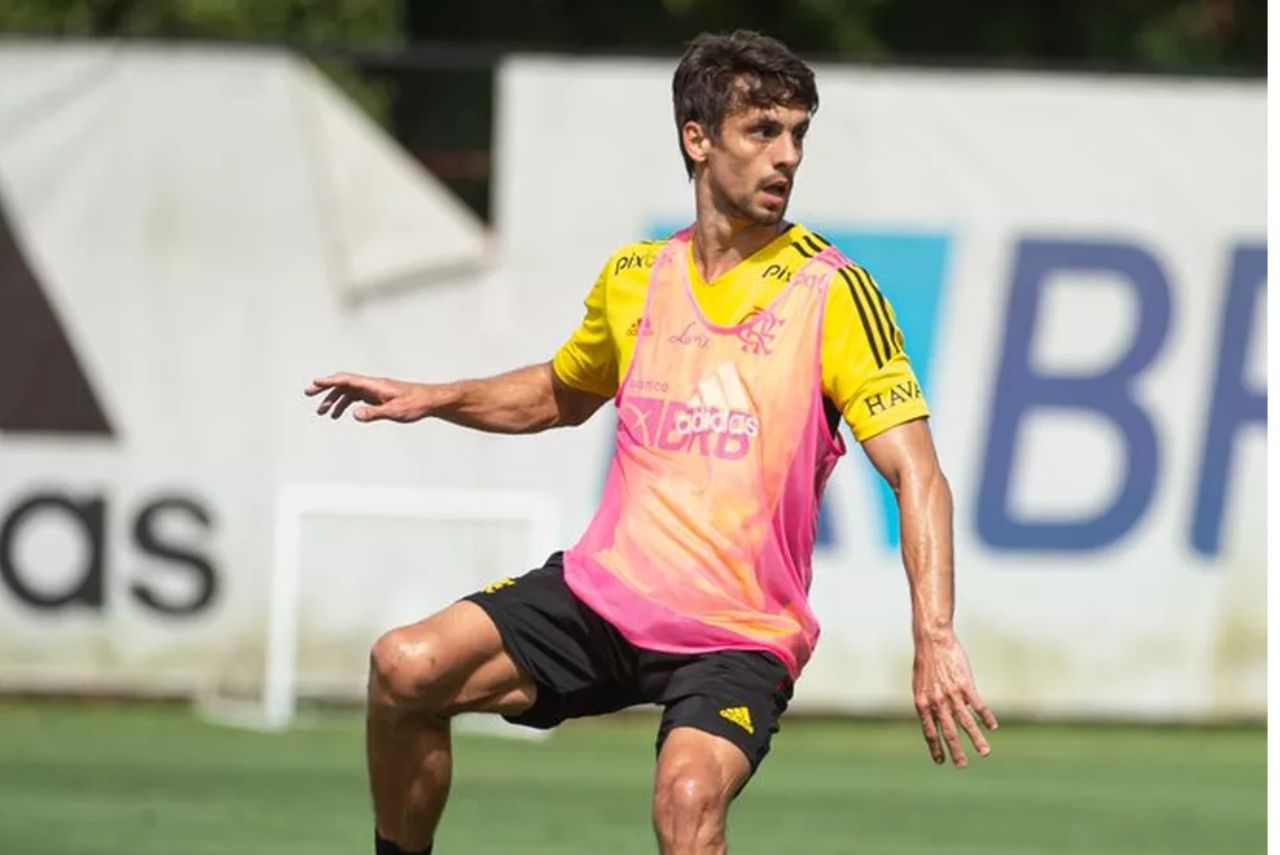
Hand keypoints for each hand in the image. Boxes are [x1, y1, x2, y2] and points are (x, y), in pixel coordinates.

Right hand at [304, 373, 431, 422]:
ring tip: (323, 413)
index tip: (315, 382)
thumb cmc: (415, 404)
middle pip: (344, 383)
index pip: (347, 379)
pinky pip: (357, 397)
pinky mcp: (379, 396)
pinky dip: (346, 404)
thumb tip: (354, 414)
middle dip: (325, 388)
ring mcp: (375, 390)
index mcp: (375, 385)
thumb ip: (374, 413)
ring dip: (334, 400)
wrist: (430, 401)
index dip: (330, 380)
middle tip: (308, 394)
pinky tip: (342, 414)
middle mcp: (372, 385)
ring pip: (349, 391)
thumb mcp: (395, 411)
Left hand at [912, 629, 997, 768]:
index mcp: (922, 703)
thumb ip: (929, 703)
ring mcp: (951, 694)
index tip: (940, 762)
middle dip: (955, 751)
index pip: (929, 732)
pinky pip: (978, 705)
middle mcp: (936, 702)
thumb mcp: (920, 685)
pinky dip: (986, 717)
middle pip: (948, 732)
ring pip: (966, 722)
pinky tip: (993, 727)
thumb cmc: (926, 663)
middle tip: (961, 766)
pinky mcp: (965, 684)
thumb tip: (938, 719)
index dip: (935, 748)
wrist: (932, 640)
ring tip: (984, 753)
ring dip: (976, 739)